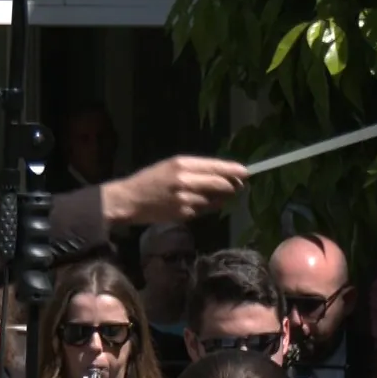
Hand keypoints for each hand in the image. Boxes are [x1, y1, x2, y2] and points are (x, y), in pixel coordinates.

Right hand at [102, 156, 247, 224]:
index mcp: (182, 163)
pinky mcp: (183, 214)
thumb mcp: (171, 166)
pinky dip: (205, 208)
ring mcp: (185, 198)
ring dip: (219, 199)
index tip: (247, 172)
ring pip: (213, 199)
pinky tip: (196, 204)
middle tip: (240, 187)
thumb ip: (196, 170)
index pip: (216, 166)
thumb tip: (224, 175)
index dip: (234, 170)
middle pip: (220, 183)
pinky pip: (203, 210)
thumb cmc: (150, 180)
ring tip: (213, 196)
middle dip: (233, 186)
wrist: (129, 199)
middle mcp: (185, 180)